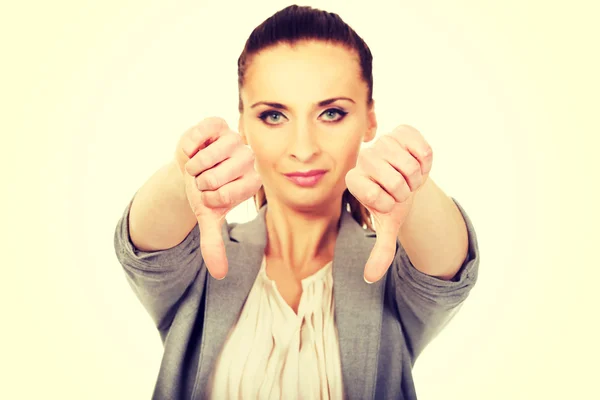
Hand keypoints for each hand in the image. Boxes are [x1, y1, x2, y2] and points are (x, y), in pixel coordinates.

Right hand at [174, 117, 261, 278]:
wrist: (192, 165)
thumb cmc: (204, 190)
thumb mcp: (208, 216)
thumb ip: (214, 243)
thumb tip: (219, 274)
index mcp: (252, 181)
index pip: (223, 197)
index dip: (207, 198)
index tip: (209, 194)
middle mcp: (249, 158)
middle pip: (213, 179)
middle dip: (198, 183)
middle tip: (203, 178)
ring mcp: (235, 139)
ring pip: (205, 159)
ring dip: (192, 166)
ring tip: (198, 165)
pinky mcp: (218, 124)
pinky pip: (199, 135)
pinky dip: (189, 146)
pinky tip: (195, 148)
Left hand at [345, 125, 432, 282]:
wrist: (408, 177)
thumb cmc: (394, 200)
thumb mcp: (388, 225)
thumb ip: (380, 251)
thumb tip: (370, 279)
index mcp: (353, 180)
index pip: (377, 198)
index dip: (390, 204)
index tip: (389, 202)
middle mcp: (363, 158)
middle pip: (397, 183)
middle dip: (406, 192)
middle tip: (402, 189)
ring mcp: (382, 142)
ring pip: (410, 166)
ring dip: (417, 177)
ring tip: (409, 176)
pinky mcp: (402, 131)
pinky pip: (423, 149)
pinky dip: (426, 160)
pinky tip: (417, 161)